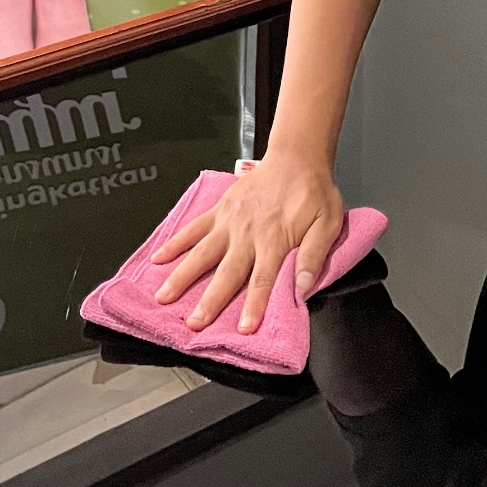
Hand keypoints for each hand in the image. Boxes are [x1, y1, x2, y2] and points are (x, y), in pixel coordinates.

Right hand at [150, 150, 345, 332]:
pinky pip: (194, 228)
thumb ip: (314, 255)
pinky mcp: (220, 210)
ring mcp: (230, 222)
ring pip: (203, 253)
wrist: (297, 157)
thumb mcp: (328, 222)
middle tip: (194, 324)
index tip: (244, 329)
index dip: (254, 305)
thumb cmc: (314, 192)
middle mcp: (248, 234)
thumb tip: (303, 287)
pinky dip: (175, 243)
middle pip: (227, 273)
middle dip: (210, 301)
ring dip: (183, 276)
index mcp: (275, 241)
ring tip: (163, 297)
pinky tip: (158, 258)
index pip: (263, 280)